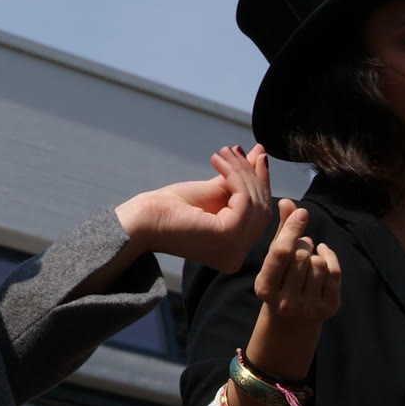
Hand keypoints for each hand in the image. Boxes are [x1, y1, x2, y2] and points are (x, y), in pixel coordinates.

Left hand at [114, 144, 274, 273]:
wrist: (142, 220)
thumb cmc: (170, 209)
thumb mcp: (212, 192)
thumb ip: (237, 179)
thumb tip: (259, 153)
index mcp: (235, 249)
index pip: (260, 215)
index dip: (262, 183)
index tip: (258, 156)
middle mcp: (238, 256)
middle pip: (261, 209)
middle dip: (252, 175)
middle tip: (238, 150)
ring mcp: (235, 249)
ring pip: (254, 202)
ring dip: (240, 171)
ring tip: (222, 153)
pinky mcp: (228, 235)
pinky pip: (244, 200)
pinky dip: (234, 176)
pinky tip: (218, 161)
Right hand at [254, 199, 341, 325]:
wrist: (293, 319)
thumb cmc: (281, 280)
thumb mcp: (274, 259)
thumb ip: (282, 231)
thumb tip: (287, 202)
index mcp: (265, 288)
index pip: (281, 252)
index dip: (292, 229)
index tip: (302, 212)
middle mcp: (285, 301)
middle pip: (302, 256)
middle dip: (304, 245)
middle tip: (302, 246)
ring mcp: (307, 307)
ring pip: (319, 263)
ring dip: (316, 254)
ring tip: (310, 258)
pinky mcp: (328, 309)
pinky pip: (334, 273)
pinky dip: (330, 259)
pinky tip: (323, 257)